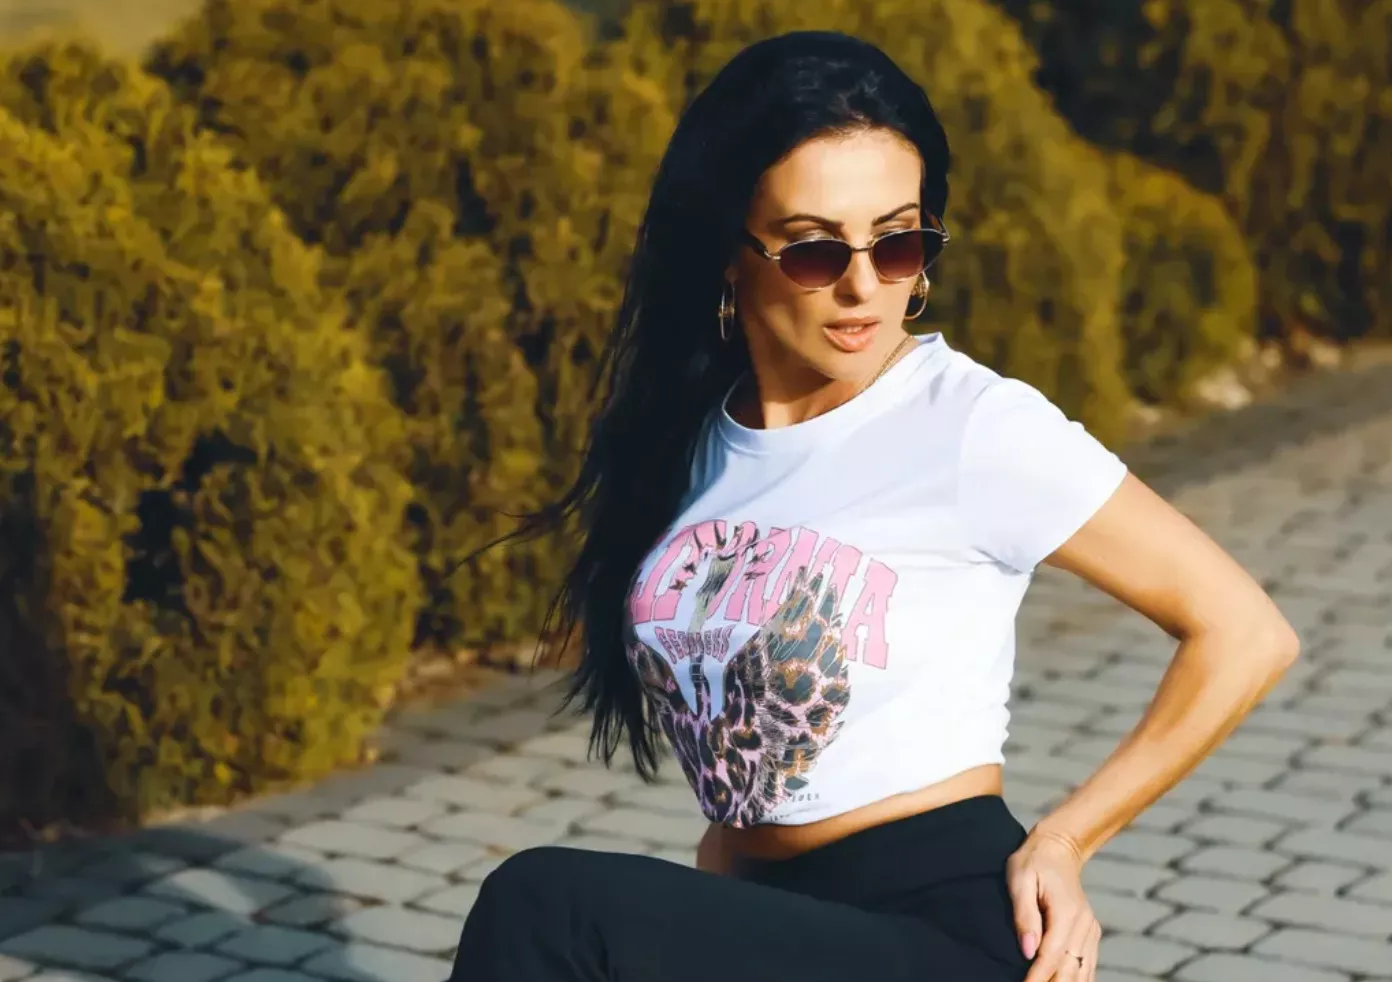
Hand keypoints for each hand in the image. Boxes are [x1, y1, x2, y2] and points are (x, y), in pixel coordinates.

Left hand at [1006, 828, 1100, 981]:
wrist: (1059, 849)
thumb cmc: (1033, 862)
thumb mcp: (1019, 880)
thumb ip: (1024, 916)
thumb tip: (1027, 950)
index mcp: (1067, 912)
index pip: (1051, 955)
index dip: (1037, 977)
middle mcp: (1084, 925)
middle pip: (1070, 969)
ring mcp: (1090, 930)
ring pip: (1083, 971)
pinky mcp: (1091, 933)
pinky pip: (1088, 965)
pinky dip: (1079, 979)